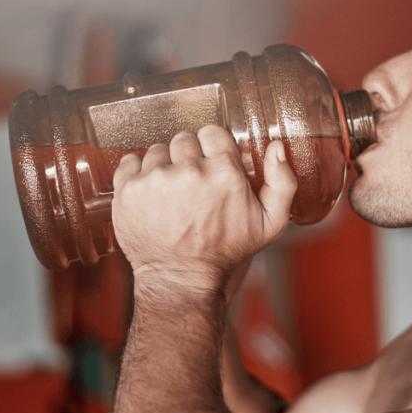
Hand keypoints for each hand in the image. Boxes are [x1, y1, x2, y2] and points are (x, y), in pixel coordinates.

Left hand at [111, 125, 296, 291]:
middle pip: (184, 139)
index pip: (212, 132)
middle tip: (191, 184)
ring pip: (157, 150)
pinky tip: (149, 193)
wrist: (181, 279)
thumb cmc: (225, 252)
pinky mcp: (129, 189)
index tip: (210, 165)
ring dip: (164, 166)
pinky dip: (137, 173)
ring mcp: (155, 178)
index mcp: (223, 171)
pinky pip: (130, 162)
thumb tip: (276, 148)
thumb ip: (282, 182)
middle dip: (188, 157)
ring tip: (171, 194)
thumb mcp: (270, 224)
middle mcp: (189, 170)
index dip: (212, 148)